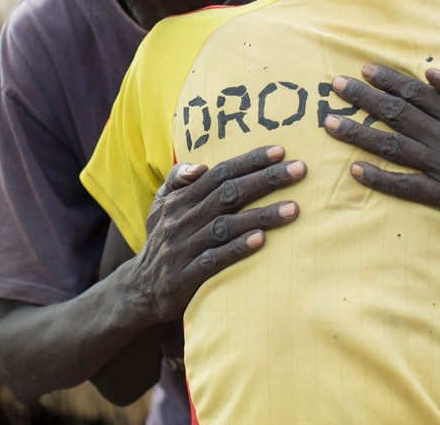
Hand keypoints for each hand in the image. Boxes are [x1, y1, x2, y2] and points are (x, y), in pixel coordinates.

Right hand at [129, 145, 305, 321]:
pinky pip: (214, 260)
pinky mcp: (186, 276)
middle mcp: (181, 219)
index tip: (280, 151)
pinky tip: (262, 241)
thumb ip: (177, 179)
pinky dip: (237, 249)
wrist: (140, 289)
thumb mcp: (162, 205)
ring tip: (295, 208)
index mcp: (179, 199)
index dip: (249, 161)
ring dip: (262, 216)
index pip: (219, 173)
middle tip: (300, 170)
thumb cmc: (163, 239)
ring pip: (226, 226)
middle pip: (228, 194)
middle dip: (265, 180)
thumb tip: (201, 164)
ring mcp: (183, 248)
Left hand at [322, 64, 439, 236]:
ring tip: (329, 124)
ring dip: (359, 135)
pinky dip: (381, 179)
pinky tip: (356, 171)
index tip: (361, 69)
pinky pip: (409, 188)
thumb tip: (433, 73)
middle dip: (362, 99)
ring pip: (394, 147)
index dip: (386, 80)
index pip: (416, 91)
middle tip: (332, 87)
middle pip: (397, 114)